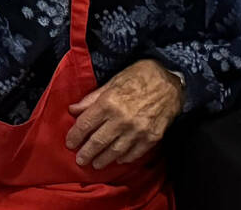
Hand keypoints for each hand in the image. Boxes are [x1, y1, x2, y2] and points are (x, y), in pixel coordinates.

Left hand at [67, 59, 183, 168]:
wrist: (171, 82)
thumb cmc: (139, 77)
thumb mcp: (112, 81)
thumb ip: (92, 98)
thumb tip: (73, 109)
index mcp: (108, 103)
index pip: (85, 124)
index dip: (75, 136)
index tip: (69, 143)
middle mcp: (121, 119)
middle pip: (98, 141)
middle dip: (86, 153)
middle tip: (80, 160)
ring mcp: (137, 131)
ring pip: (115, 151)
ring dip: (103, 159)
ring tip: (95, 164)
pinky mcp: (152, 138)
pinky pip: (134, 153)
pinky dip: (124, 158)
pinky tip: (118, 160)